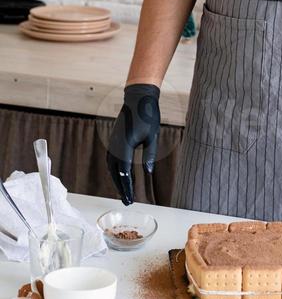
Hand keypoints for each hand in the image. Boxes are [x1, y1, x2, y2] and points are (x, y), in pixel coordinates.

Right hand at [106, 83, 160, 204]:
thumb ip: (150, 154)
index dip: (127, 187)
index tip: (129, 199)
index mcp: (124, 145)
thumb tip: (148, 172)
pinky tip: (121, 175)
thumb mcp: (153, 135)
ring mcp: (113, 142)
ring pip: (111, 166)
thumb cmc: (148, 115)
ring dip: (116, 179)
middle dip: (121, 187)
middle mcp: (115, 145)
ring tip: (124, 191)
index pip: (124, 172)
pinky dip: (115, 169)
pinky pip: (112, 159)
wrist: (138, 98)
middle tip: (127, 201)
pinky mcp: (114, 139)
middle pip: (115, 172)